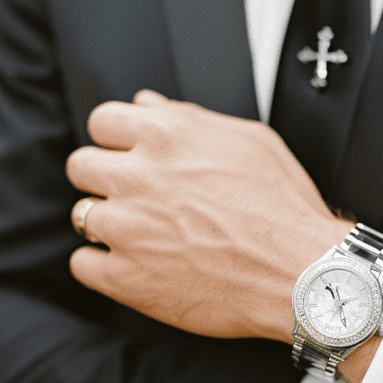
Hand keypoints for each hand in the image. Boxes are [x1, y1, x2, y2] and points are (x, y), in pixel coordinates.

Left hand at [66, 90, 349, 341]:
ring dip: (108, 223)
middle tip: (138, 197)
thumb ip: (193, 118)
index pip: (102, 121)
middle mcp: (138, 178)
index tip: (129, 156)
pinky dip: (102, 265)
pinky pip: (82, 265)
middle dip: (106, 178)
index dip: (117, 140)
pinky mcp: (126, 278)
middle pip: (82, 166)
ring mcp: (127, 229)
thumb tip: (151, 105)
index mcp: (166, 137)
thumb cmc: (285, 211)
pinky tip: (134, 265)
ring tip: (146, 236)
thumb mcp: (253, 142)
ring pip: (82, 215)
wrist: (301, 274)